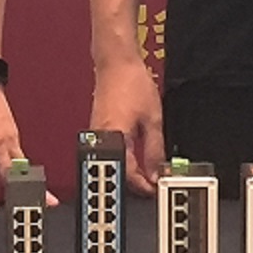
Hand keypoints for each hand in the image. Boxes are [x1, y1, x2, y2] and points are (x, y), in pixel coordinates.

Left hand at [0, 73, 27, 212]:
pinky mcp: (14, 131)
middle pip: (7, 172)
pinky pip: (19, 153)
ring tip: (45, 194)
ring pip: (19, 164)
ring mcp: (6, 136)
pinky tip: (29, 176)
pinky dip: (23, 166)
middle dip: (18, 191)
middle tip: (30, 204)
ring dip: (29, 180)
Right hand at [90, 55, 163, 194]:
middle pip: (118, 171)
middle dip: (137, 181)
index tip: (156, 189)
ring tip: (148, 170)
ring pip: (114, 161)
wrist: (116, 62)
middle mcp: (100, 139)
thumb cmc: (131, 83)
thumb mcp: (153, 119)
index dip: (144, 186)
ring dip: (131, 169)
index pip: (128, 174)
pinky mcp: (98, 128)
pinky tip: (136, 156)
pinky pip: (111, 150)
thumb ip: (154, 150)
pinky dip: (124, 157)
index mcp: (114, 139)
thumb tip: (156, 172)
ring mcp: (97, 134)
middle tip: (153, 182)